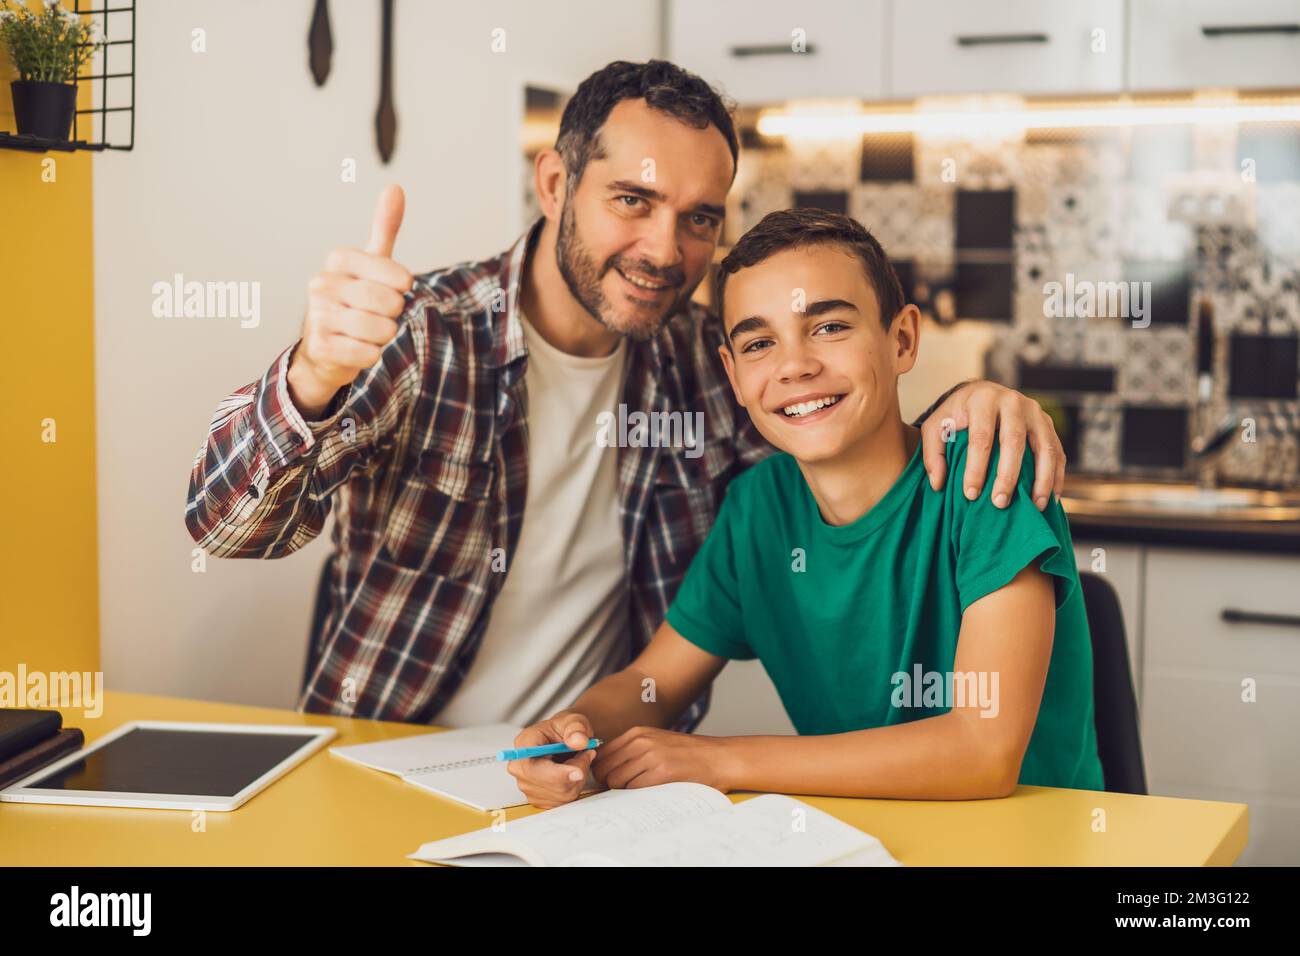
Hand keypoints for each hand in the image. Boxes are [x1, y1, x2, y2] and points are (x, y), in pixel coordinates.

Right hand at [287, 184, 414, 416]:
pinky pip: (368, 354)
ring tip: (366, 332)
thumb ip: (384, 228)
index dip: (402, 289)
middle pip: (390, 304)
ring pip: (381, 330)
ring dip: (383, 337)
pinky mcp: (321, 346)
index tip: (391, 290)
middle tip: (376, 315)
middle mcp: (322, 283)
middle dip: (393, 315)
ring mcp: (317, 315)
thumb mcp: (370, 263)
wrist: (324, 349)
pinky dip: (370, 355)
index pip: (398, 277)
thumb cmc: (354, 301)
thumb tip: (396, 187)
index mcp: (339, 259)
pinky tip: (356, 349)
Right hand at [505, 711, 596, 809]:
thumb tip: (578, 741)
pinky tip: (574, 774)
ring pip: (560, 793)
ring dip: (578, 779)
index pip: (531, 766)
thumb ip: (577, 728)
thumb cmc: (565, 730)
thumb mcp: (574, 721)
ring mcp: (527, 786)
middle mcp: (520, 767)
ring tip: (579, 760)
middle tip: (586, 754)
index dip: (555, 773)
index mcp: (524, 743)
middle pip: (547, 783)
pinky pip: (563, 801)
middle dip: (574, 771)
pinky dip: (575, 788)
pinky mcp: (538, 799)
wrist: (565, 740)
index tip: (578, 772)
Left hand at [592, 726, 738, 791]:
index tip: (609, 780)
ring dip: (623, 791)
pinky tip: (650, 793)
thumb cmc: (687, 754)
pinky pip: (633, 790)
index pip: (601, 754)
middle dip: (608, 783)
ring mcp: (650, 757)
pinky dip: (637, 796)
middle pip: (604, 769)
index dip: (601, 771)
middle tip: (622, 791)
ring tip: (639, 792)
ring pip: (616, 781)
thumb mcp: (656, 742)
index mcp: (637, 733)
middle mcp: (640, 742)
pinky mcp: (661, 772)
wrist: (717, 758)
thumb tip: (605, 769)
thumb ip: (632, 750)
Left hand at [919, 382, 1064, 510]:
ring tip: (1034, 507)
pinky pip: (1057, 452)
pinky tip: (1050, 499)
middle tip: (1000, 503)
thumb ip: (933, 453)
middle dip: (1008, 476)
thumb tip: (938, 484)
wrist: (982, 393)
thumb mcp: (937, 427)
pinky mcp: (1048, 424)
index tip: (971, 494)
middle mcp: (1013, 402)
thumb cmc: (957, 415)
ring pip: (1044, 448)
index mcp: (983, 400)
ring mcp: (1035, 412)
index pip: (981, 438)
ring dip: (1041, 480)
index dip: (976, 468)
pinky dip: (1056, 477)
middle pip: (1014, 442)